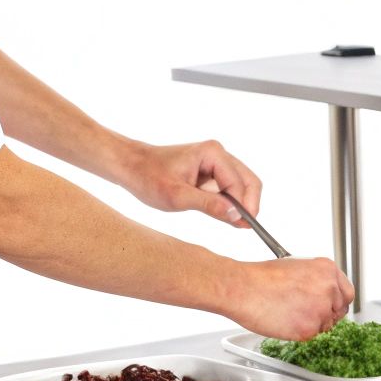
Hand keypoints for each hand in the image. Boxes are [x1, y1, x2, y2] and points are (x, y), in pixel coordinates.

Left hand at [122, 140, 261, 226]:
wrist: (131, 167)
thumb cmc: (149, 178)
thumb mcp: (177, 197)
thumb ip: (209, 206)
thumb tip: (237, 216)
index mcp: (212, 153)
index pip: (240, 183)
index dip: (245, 206)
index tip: (245, 227)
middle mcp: (218, 154)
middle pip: (249, 181)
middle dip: (248, 205)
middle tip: (244, 227)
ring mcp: (216, 162)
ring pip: (243, 185)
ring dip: (240, 204)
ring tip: (234, 224)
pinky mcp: (212, 172)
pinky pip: (231, 188)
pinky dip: (231, 203)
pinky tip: (224, 215)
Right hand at [224, 257, 354, 340]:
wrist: (243, 288)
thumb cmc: (262, 277)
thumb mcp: (297, 267)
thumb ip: (316, 280)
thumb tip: (324, 294)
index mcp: (327, 269)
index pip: (347, 293)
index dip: (337, 302)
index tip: (330, 307)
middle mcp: (329, 288)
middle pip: (339, 310)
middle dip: (326, 314)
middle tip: (307, 313)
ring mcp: (321, 309)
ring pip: (325, 325)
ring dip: (311, 323)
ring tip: (288, 312)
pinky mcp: (309, 328)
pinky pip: (311, 335)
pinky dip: (299, 332)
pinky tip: (284, 319)